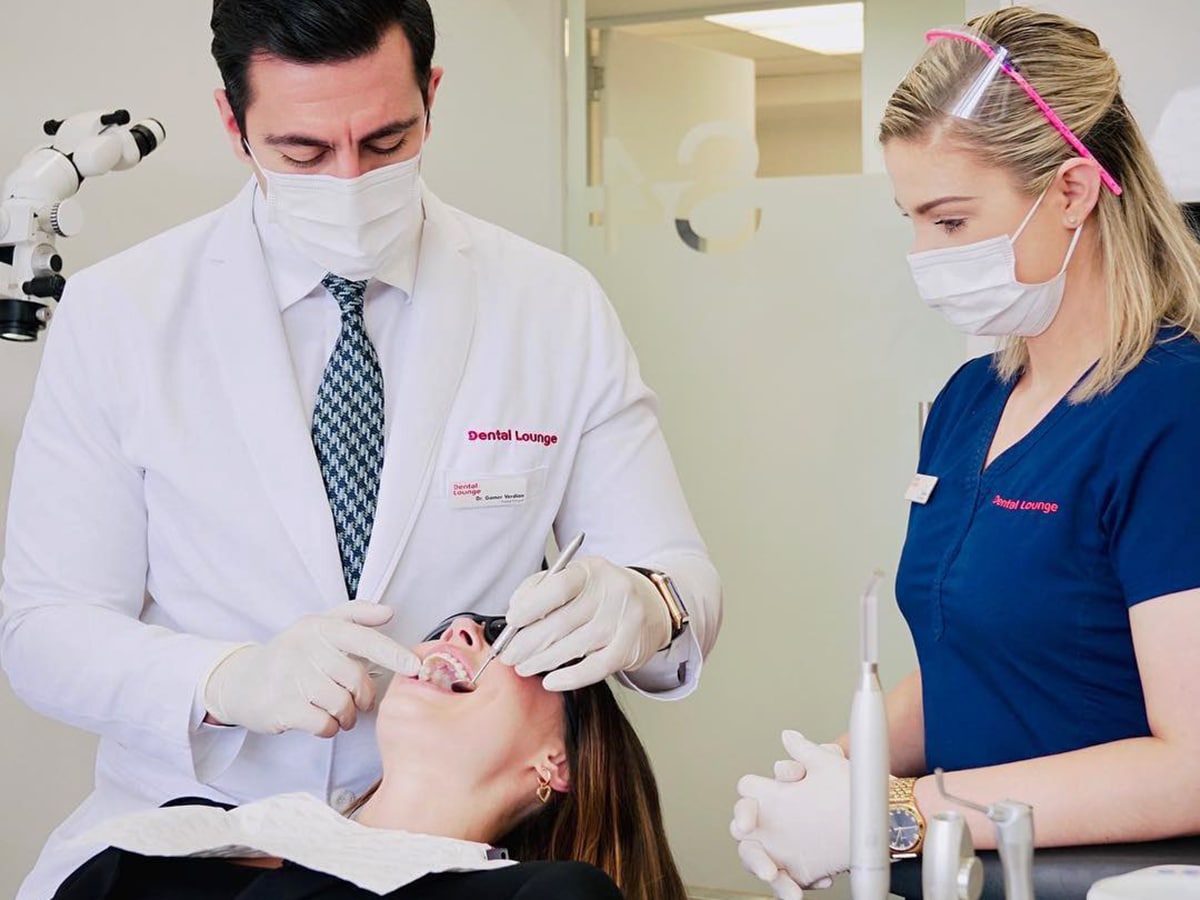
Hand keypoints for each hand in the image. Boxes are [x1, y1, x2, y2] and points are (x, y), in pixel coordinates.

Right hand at [202, 601, 419, 736]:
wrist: (241, 682)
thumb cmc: (293, 655)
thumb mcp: (320, 627)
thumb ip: (356, 616)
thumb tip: (390, 612)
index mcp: (319, 627)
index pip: (362, 638)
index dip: (392, 653)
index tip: (415, 667)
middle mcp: (303, 647)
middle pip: (356, 679)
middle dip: (363, 696)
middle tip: (357, 702)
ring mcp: (289, 677)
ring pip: (341, 704)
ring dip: (346, 716)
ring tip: (338, 713)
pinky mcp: (280, 706)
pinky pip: (323, 724)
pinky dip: (329, 728)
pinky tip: (320, 722)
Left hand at [499, 556, 672, 690]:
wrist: (650, 605)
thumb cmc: (601, 594)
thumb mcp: (574, 579)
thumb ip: (540, 588)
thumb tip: (515, 609)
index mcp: (591, 570)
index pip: (558, 587)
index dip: (530, 606)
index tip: (511, 622)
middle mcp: (611, 591)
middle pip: (562, 621)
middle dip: (528, 642)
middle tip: (508, 655)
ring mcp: (624, 620)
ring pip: (576, 646)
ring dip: (542, 661)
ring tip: (523, 667)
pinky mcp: (631, 647)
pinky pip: (596, 667)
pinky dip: (570, 678)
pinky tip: (551, 681)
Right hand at [730, 731, 849, 894]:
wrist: (880, 815)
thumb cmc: (849, 789)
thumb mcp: (830, 768)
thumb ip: (807, 753)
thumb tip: (788, 736)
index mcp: (773, 796)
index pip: (747, 799)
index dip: (745, 810)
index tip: (750, 821)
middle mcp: (772, 823)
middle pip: (746, 839)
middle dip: (752, 854)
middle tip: (765, 866)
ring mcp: (783, 848)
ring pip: (762, 863)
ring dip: (770, 875)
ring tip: (784, 884)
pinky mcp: (799, 870)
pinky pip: (788, 882)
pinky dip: (795, 886)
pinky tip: (819, 880)